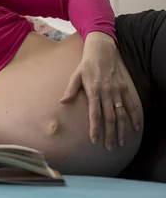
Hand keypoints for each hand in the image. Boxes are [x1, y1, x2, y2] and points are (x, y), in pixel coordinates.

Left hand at [59, 31, 140, 149]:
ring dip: (122, 129)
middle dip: (110, 133)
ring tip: (122, 142)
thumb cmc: (86, 65)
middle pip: (110, 117)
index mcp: (93, 90)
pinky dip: (134, 116)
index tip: (95, 140)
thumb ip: (70, 90)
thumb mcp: (75, 75)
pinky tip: (135, 127)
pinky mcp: (124, 88)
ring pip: (121, 113)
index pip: (94, 113)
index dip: (95, 128)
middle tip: (110, 147)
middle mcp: (107, 92)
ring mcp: (117, 90)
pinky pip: (130, 104)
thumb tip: (62, 102)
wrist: (102, 50)